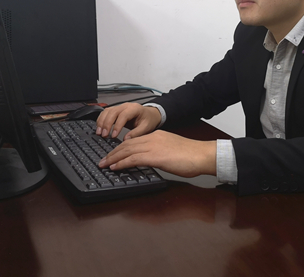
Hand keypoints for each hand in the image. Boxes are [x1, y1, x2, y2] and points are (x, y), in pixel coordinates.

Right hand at [95, 103, 160, 138]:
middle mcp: (126, 106)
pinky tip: (99, 128)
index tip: (113, 136)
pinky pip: (105, 113)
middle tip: (104, 135)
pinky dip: (101, 120)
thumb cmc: (148, 120)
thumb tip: (125, 140)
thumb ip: (136, 133)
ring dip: (101, 122)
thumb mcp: (146, 127)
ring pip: (107, 111)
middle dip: (106, 124)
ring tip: (99, 133)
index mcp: (134, 109)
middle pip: (113, 112)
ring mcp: (119, 107)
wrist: (150, 115)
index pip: (123, 115)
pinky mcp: (115, 110)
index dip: (117, 125)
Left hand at [98, 130, 216, 177]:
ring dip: (112, 158)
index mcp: (157, 136)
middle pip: (126, 144)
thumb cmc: (191, 156)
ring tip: (104, 164)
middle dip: (112, 153)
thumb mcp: (172, 151)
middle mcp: (152, 138)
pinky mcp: (154, 156)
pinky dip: (121, 163)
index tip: (113, 155)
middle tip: (103, 160)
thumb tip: (152, 161)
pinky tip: (114, 167)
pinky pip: (132, 158)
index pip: (133, 140)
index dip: (120, 148)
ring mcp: (153, 146)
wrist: (201, 155)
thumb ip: (160, 153)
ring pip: (126, 150)